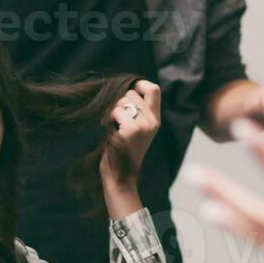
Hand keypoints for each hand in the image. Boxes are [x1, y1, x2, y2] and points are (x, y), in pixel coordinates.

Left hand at [101, 80, 160, 214]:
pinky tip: (110, 133)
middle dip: (119, 102)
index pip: (154, 89)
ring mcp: (144, 126)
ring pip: (122, 100)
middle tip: (115, 119)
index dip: (140, 84)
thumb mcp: (136, 130)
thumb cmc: (122, 152)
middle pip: (132, 92)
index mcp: (155, 120)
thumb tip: (126, 89)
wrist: (120, 178)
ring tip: (113, 127)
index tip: (127, 91)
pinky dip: (108, 119)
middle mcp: (153, 121)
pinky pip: (115, 111)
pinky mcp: (132, 131)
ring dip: (112, 111)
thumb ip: (137, 112)